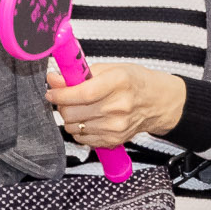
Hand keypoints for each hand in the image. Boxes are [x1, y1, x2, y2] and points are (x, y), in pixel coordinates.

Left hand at [45, 60, 184, 150]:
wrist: (158, 103)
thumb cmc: (135, 82)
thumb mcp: (113, 68)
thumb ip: (82, 74)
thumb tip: (54, 79)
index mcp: (119, 82)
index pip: (82, 92)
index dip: (61, 93)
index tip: (51, 90)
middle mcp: (119, 106)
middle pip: (72, 112)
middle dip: (61, 104)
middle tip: (65, 97)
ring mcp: (116, 126)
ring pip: (73, 127)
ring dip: (70, 117)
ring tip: (81, 107)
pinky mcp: (113, 140)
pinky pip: (81, 138)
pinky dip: (79, 128)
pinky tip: (89, 118)